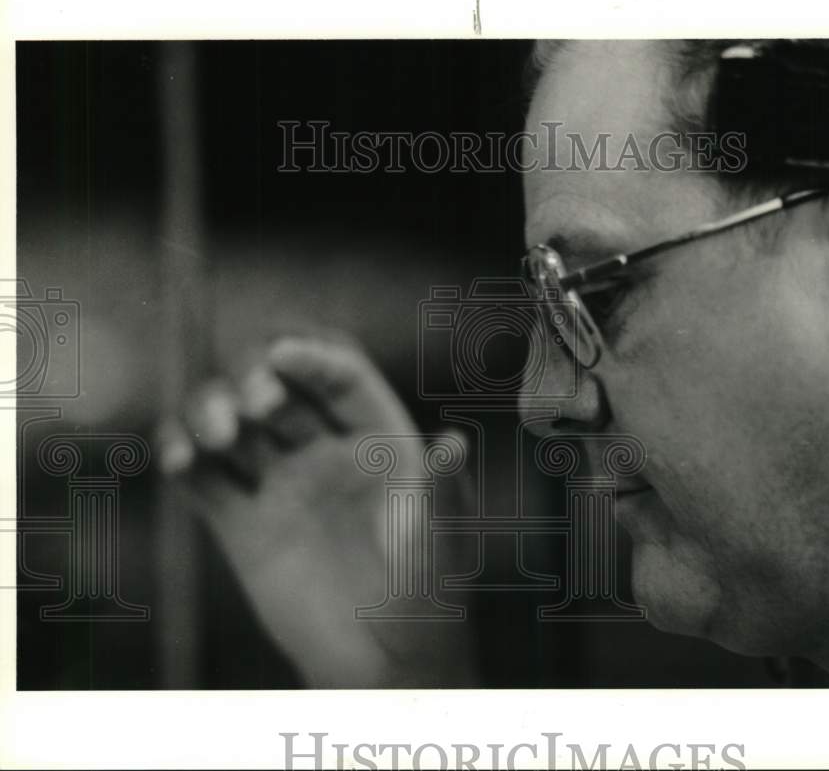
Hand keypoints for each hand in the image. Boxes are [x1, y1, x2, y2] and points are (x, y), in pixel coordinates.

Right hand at [157, 336, 475, 686]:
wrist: (384, 667)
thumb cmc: (429, 600)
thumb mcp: (442, 544)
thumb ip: (443, 494)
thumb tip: (456, 443)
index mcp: (379, 440)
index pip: (341, 377)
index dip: (312, 358)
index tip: (281, 354)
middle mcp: (325, 451)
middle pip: (275, 385)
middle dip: (257, 379)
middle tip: (257, 406)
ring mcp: (281, 484)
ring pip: (230, 422)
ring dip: (211, 409)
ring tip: (218, 436)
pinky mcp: (243, 524)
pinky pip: (201, 477)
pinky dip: (180, 456)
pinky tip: (180, 460)